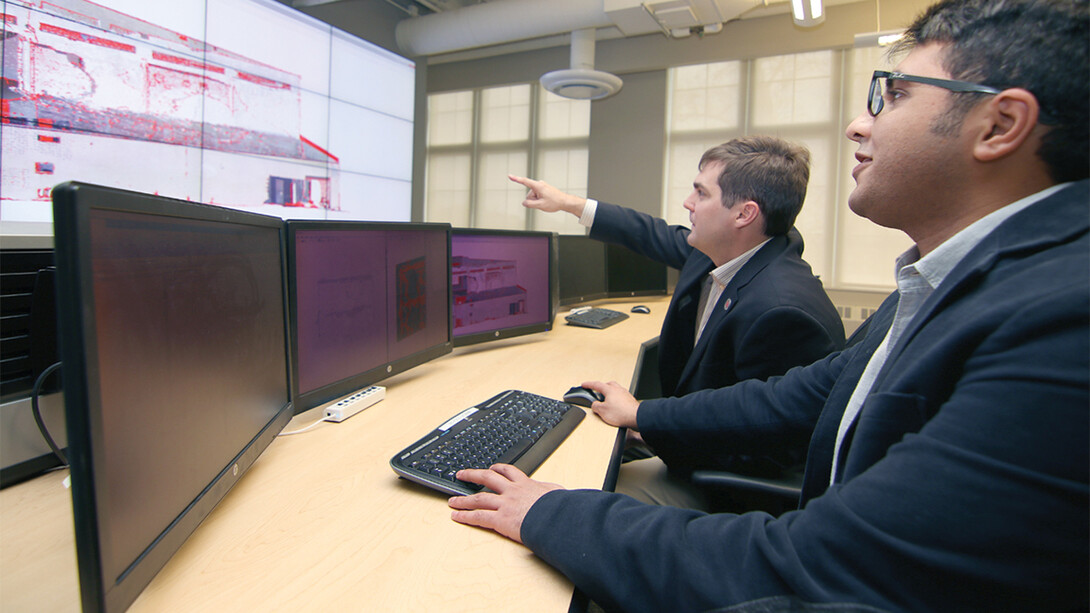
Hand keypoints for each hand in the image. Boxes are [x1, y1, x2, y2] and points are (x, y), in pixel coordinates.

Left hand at [449, 464, 563, 542]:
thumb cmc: (559, 507)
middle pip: (487, 479)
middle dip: (472, 475)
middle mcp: (512, 491)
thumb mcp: (558, 492)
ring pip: (478, 498)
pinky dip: (465, 516)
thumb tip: (557, 491)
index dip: (498, 469)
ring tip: (452, 501)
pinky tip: (456, 516)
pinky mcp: (500, 519)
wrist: (556, 518)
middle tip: (461, 474)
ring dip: (463, 499)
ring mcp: (504, 504)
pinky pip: (479, 517)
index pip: (509, 472)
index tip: (492, 468)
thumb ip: (552, 490)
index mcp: (526, 484)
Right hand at [508, 174, 586, 215]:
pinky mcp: (543, 189)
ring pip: (533, 196)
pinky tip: (546, 201)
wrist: (564, 202)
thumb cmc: (555, 202)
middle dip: (533, 200)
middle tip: (542, 203)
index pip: (524, 181)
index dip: (516, 179)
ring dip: (537, 201)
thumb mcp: (540, 205)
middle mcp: (540, 184)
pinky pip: (537, 196)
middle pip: (529, 194)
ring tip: (546, 202)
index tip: (510, 176)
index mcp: (538, 186)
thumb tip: (524, 203)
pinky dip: (540, 200)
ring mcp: (542, 187)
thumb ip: (529, 204)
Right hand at [581, 380, 639, 429]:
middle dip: (601, 387)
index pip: (596, 384)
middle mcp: (618, 389)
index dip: (589, 384)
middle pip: (608, 384)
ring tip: (606, 400)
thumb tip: (594, 405)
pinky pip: (620, 396)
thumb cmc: (621, 413)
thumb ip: (595, 406)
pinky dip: (616, 399)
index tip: (584, 384)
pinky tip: (615, 405)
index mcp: (610, 390)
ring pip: (615, 390)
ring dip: (609, 393)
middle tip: (596, 391)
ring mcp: (625, 394)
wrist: (636, 417)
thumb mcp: (602, 411)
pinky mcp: (629, 400)